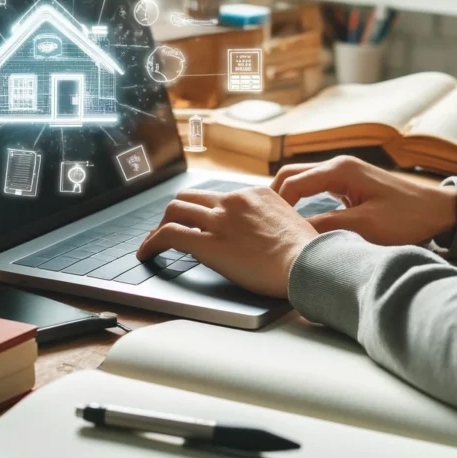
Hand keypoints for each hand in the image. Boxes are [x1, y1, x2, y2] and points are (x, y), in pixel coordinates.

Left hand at [136, 187, 317, 297]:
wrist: (309, 263)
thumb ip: (272, 222)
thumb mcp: (291, 223)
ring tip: (154, 242)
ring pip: (174, 210)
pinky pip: (169, 235)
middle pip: (190, 197)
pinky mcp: (209, 244)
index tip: (197, 221)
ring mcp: (220, 220)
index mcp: (254, 194)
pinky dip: (152, 243)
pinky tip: (147, 254)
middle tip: (169, 228)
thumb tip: (266, 234)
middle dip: (176, 212)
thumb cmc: (308, 253)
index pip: (217, 195)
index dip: (201, 210)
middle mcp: (233, 201)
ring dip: (160, 225)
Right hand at [271, 156, 456, 246]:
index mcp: (339, 170)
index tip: (271, 230)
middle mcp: (338, 164)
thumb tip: (295, 233)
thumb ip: (327, 227)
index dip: (278, 206)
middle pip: (291, 174)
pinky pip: (315, 186)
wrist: (439, 211)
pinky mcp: (348, 182)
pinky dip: (301, 200)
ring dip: (288, 198)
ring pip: (301, 179)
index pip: (293, 183)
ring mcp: (343, 171)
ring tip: (278, 224)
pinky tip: (298, 219)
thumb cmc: (407, 218)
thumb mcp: (366, 227)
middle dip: (276, 198)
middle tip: (267, 224)